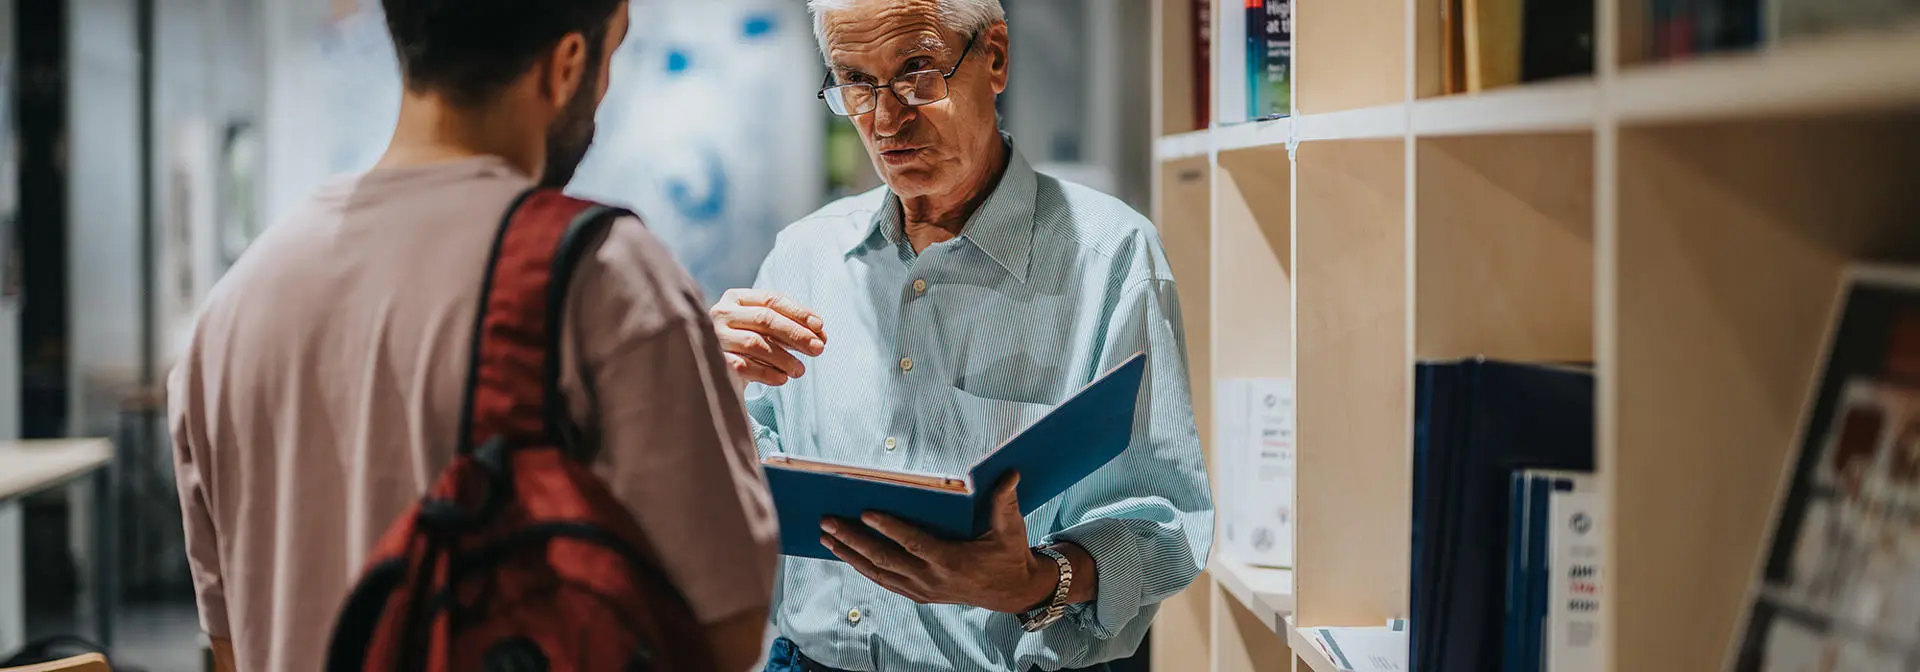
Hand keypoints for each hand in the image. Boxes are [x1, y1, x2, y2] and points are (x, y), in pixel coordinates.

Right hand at [709, 289, 826, 387]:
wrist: (713, 370)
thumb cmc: (746, 345)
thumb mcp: (765, 330)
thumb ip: (789, 326)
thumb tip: (821, 334)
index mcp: (736, 298)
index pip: (771, 300)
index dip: (798, 312)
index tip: (820, 327)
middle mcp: (722, 313)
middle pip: (765, 319)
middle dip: (796, 334)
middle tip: (818, 349)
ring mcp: (716, 337)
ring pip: (755, 343)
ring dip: (784, 357)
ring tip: (800, 370)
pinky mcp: (714, 361)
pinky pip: (743, 366)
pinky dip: (766, 373)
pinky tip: (782, 378)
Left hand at [821, 473, 1057, 613]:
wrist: (1011, 591)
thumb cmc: (1008, 555)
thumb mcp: (1010, 529)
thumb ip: (1005, 502)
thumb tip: (1010, 474)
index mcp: (951, 561)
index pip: (913, 543)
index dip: (889, 528)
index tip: (865, 513)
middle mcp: (931, 579)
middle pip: (885, 560)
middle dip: (853, 540)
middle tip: (828, 522)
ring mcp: (923, 590)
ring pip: (878, 573)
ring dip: (850, 555)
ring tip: (827, 537)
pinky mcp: (919, 594)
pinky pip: (885, 581)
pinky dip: (863, 567)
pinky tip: (846, 554)